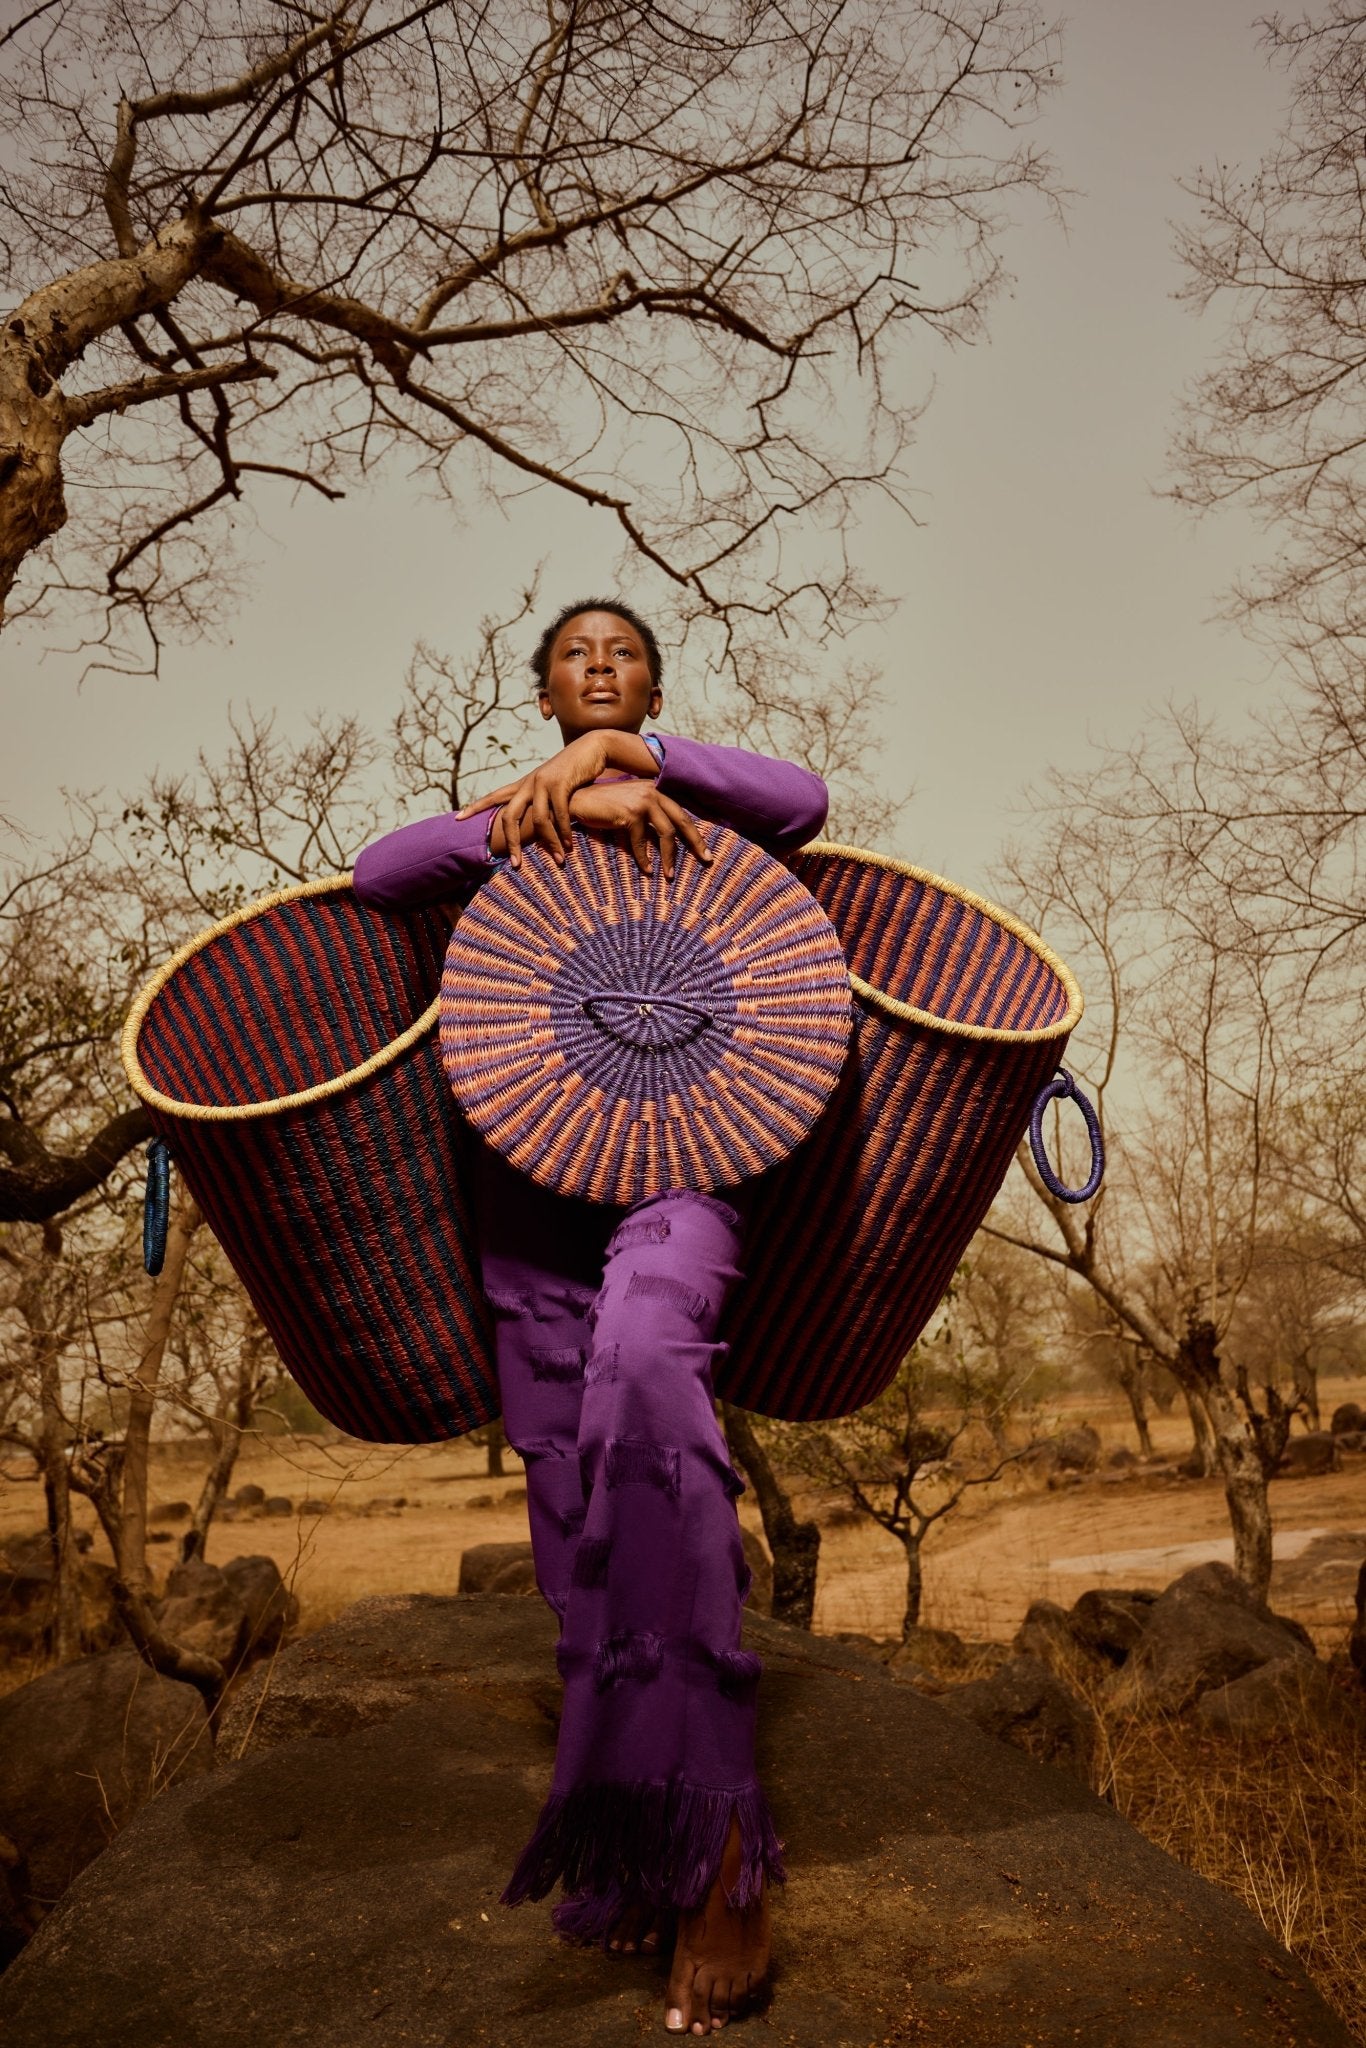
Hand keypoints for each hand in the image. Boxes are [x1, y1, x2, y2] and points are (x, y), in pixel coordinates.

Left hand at [458, 732, 656, 865]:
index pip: (494, 796)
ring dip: (549, 843)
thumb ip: (542, 800)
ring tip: (558, 859)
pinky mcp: (560, 783)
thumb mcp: (552, 785)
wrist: (592, 748)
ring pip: (538, 819)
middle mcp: (529, 783)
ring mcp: (544, 782)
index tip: (458, 819)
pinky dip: (564, 832)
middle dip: (511, 842)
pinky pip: (559, 814)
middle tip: (515, 864)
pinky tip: (569, 845)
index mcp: (524, 784)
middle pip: (510, 816)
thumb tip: (536, 819)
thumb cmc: (573, 770)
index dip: (475, 807)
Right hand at [568, 781, 711, 878]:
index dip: (694, 833)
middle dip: (695, 842)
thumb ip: (650, 816)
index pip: (681, 812)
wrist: (577, 801)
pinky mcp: (630, 813)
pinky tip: (647, 870)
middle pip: (682, 820)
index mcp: (655, 789)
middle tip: (706, 860)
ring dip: (669, 857)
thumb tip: (669, 839)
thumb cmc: (604, 808)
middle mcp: (652, 791)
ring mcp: (642, 801)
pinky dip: (644, 859)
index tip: (705, 851)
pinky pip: (642, 842)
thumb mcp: (632, 807)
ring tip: (670, 875)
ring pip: (666, 833)